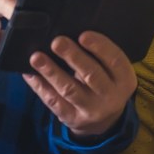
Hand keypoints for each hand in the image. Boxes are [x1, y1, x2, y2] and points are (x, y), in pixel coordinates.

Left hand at [22, 30, 137, 138]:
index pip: (115, 60)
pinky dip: (40, 86)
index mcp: (124, 79)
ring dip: (52, 72)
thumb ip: (100, 55)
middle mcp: (110, 97)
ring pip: (69, 89)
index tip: (83, 35)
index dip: (100, 47)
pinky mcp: (71, 118)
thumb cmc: (105, 83)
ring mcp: (90, 110)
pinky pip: (53, 101)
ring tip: (36, 57)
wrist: (104, 122)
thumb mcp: (113, 72)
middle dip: (73, 57)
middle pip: (91, 75)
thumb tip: (73, 32)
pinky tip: (30, 73)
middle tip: (57, 41)